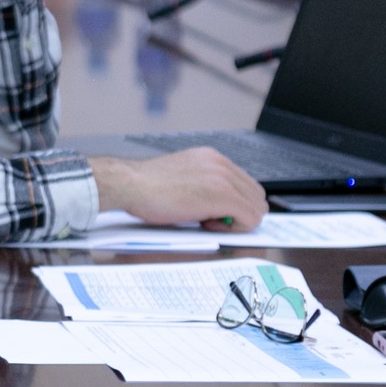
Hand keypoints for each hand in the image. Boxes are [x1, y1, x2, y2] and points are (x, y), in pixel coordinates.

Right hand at [88, 149, 267, 230]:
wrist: (129, 184)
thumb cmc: (145, 186)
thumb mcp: (181, 177)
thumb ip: (201, 184)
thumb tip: (213, 204)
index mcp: (211, 158)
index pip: (244, 183)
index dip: (234, 203)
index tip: (214, 212)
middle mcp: (221, 164)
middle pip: (256, 195)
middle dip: (240, 212)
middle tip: (213, 220)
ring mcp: (223, 178)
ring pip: (256, 207)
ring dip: (236, 221)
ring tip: (207, 221)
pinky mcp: (222, 195)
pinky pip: (249, 218)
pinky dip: (234, 228)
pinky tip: (207, 224)